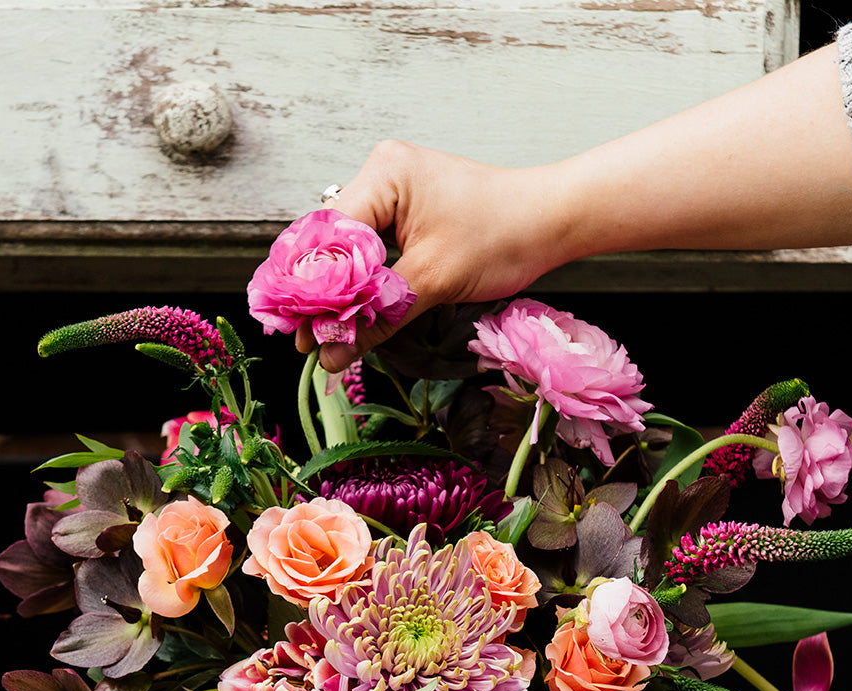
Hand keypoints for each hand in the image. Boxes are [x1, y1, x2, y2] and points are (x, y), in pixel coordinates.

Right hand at [296, 141, 572, 371]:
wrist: (551, 222)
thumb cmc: (502, 237)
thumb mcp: (433, 283)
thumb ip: (378, 319)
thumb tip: (331, 354)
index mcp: (384, 175)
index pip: (329, 236)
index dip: (312, 289)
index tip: (301, 332)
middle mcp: (380, 174)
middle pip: (332, 242)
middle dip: (321, 294)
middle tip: (307, 340)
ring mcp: (392, 191)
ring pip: (349, 250)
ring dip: (341, 292)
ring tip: (326, 333)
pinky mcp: (406, 211)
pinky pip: (372, 250)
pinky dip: (364, 283)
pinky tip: (354, 313)